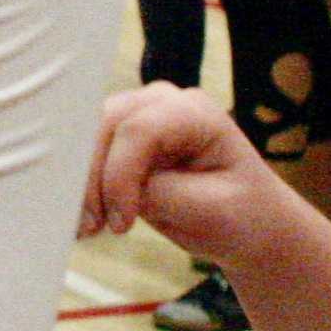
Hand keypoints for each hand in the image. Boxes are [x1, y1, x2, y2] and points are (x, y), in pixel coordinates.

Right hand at [78, 83, 280, 264]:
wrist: (250, 223)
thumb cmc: (242, 215)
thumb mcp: (209, 211)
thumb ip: (157, 194)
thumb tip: (106, 191)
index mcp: (195, 112)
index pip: (139, 129)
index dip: (119, 174)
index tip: (121, 224)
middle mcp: (162, 103)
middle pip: (105, 125)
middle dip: (92, 178)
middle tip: (93, 227)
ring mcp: (139, 116)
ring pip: (87, 136)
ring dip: (81, 183)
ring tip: (86, 227)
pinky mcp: (122, 140)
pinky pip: (86, 153)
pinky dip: (81, 186)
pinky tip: (84, 219)